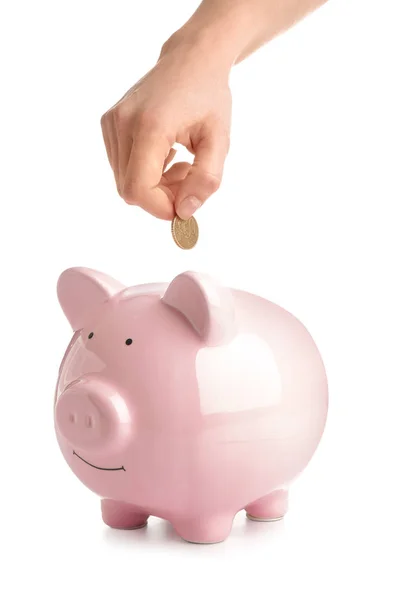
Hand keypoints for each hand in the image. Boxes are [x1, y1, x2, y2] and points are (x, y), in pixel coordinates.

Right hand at [100, 37, 231, 219]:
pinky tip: (165, 156)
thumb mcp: (219, 141)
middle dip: (160, 198)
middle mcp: (122, 123)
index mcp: (150, 125)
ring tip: (180, 164)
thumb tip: (184, 212)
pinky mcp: (108, 124)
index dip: (161, 207)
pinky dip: (145, 173)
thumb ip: (206, 180)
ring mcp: (111, 123)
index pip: (139, 189)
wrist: (191, 60)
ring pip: (125, 182)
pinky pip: (122, 168)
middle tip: (188, 180)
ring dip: (154, 186)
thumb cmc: (208, 98)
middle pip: (130, 190)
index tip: (185, 206)